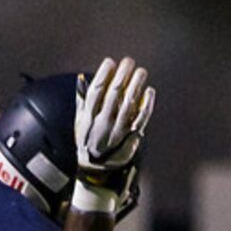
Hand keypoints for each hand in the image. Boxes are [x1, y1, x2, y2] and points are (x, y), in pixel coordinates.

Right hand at [74, 56, 154, 201]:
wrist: (97, 169)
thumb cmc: (88, 140)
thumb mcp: (80, 122)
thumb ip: (82, 101)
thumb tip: (81, 78)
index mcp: (88, 118)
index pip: (95, 92)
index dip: (103, 75)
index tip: (110, 61)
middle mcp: (102, 124)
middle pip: (113, 95)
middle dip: (122, 76)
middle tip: (128, 61)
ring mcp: (117, 131)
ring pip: (128, 104)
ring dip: (136, 85)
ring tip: (141, 71)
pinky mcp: (131, 137)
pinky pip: (141, 118)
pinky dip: (147, 104)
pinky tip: (150, 90)